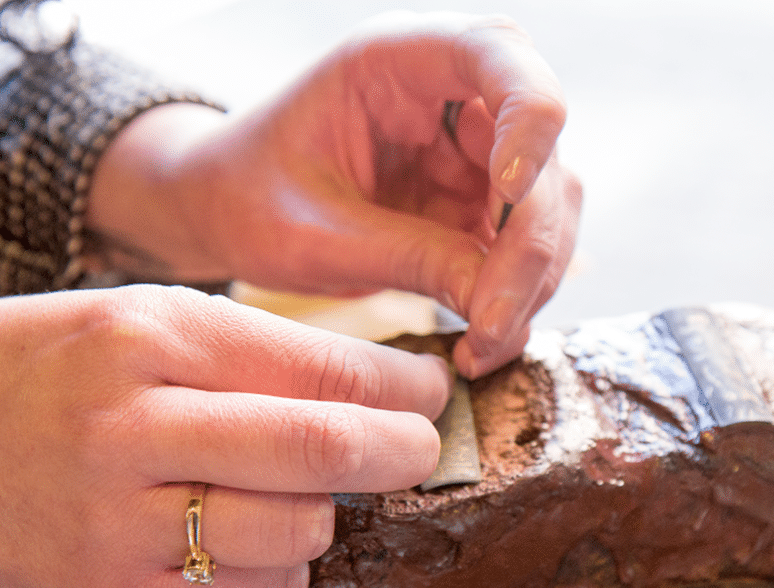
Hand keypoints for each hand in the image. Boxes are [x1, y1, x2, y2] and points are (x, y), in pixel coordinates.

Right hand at [0, 285, 448, 587]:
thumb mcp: (139, 315)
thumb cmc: (40, 362)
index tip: (432, 391)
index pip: (316, 366)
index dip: (398, 386)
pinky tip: (262, 537)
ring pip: (294, 531)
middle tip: (424, 448)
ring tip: (310, 490)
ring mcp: (116, 523)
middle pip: (318, 449)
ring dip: (330, 510)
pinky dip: (284, 567)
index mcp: (146, 339)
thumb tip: (377, 386)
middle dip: (401, 451)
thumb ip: (254, 348)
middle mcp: (130, 430)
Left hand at [86, 12, 582, 377]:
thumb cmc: (248, 199)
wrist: (225, 213)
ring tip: (483, 347)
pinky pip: (524, 245)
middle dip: (528, 245)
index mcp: (398, 60)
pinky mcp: (477, 201)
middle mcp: (451, 94)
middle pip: (542, 150)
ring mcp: (472, 149)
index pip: (498, 55)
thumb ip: (407, 258)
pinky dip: (514, 296)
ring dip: (530, 281)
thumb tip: (500, 310)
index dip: (529, 117)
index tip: (511, 189)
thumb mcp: (314, 236)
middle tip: (493, 327)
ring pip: (548, 204)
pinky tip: (481, 342)